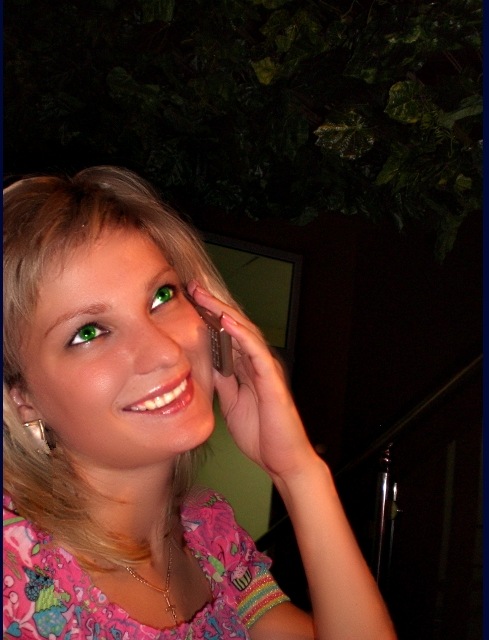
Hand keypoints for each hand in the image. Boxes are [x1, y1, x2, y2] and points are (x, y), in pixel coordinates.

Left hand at [187, 281, 318, 480]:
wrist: (283, 460)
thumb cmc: (261, 435)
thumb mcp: (231, 404)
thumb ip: (223, 382)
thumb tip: (205, 364)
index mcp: (247, 368)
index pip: (227, 335)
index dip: (209, 317)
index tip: (188, 301)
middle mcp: (258, 363)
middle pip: (235, 326)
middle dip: (213, 306)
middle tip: (192, 287)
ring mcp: (266, 368)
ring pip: (245, 332)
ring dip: (224, 312)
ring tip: (204, 296)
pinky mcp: (272, 379)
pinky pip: (256, 351)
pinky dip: (241, 334)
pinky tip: (226, 321)